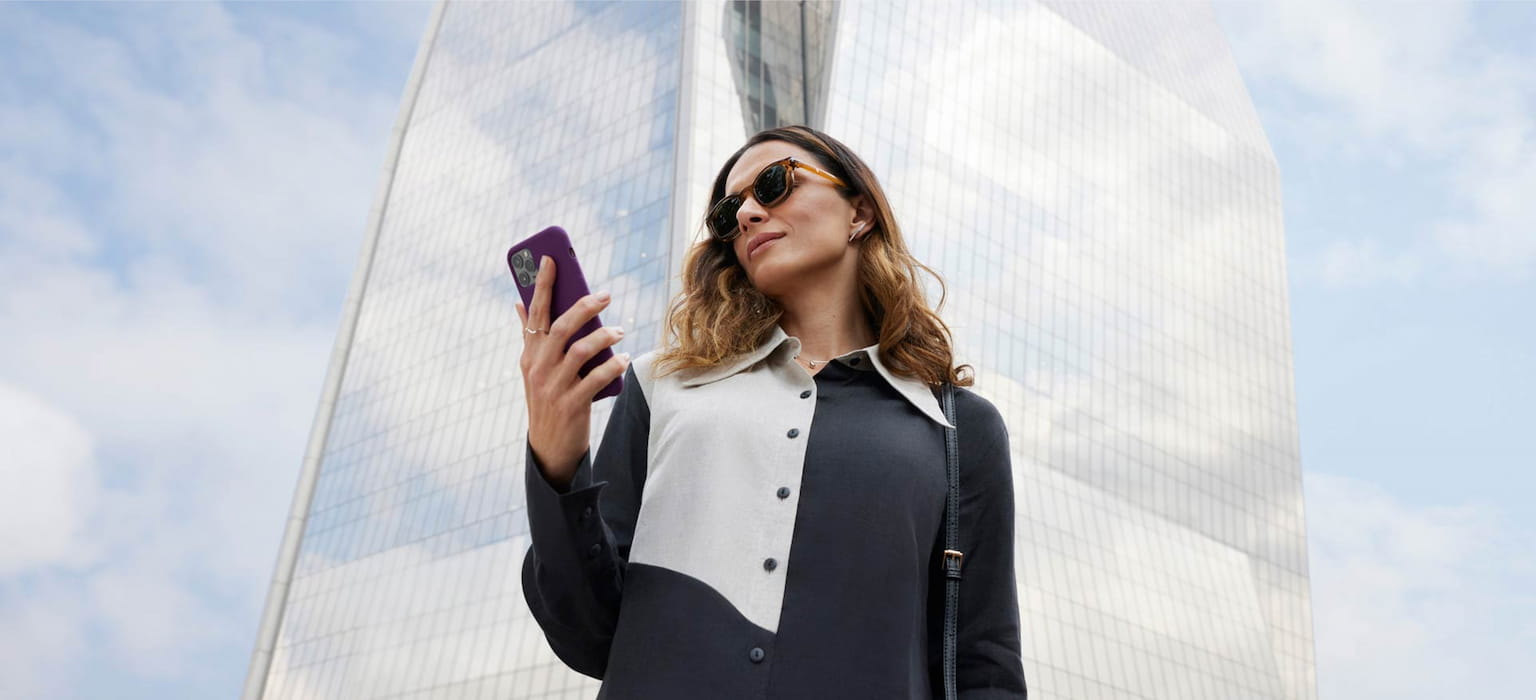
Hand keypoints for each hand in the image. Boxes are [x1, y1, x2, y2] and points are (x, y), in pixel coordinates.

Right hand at [514, 255, 628, 490]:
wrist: (549, 447)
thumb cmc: (547, 398)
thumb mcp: (535, 367)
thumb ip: (530, 335)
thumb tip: (519, 302)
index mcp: (530, 354)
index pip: (536, 313)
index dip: (543, 285)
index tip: (552, 259)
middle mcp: (538, 367)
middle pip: (561, 327)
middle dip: (584, 306)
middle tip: (606, 295)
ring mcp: (553, 387)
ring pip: (579, 351)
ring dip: (604, 337)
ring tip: (620, 331)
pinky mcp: (570, 405)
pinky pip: (594, 380)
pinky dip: (611, 367)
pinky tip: (624, 359)